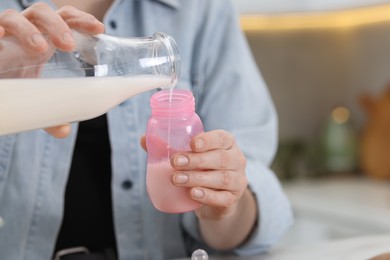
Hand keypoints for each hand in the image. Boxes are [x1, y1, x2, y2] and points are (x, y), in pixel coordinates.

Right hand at [0, 3, 104, 137]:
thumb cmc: (19, 83)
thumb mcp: (40, 95)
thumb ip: (53, 111)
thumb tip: (64, 130)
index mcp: (45, 39)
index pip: (66, 19)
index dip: (82, 19)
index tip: (100, 29)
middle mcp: (25, 31)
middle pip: (43, 13)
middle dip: (58, 25)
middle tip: (69, 45)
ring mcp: (5, 34)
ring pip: (14, 17)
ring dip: (29, 29)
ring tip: (40, 48)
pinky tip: (1, 37)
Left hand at [140, 130, 255, 248]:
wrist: (217, 198)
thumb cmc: (202, 169)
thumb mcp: (191, 156)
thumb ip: (169, 147)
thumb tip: (144, 138)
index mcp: (227, 144)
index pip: (223, 138)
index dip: (208, 140)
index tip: (191, 144)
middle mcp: (237, 160)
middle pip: (221, 158)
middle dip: (197, 160)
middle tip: (175, 162)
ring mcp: (238, 181)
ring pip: (222, 179)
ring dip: (198, 178)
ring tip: (177, 179)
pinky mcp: (232, 199)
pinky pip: (222, 198)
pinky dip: (207, 196)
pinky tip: (192, 193)